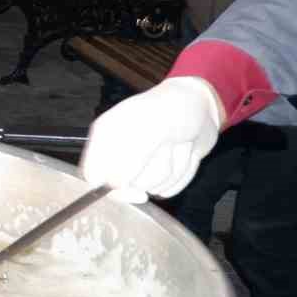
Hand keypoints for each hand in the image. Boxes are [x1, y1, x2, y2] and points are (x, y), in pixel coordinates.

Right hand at [80, 76, 223, 202]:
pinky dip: (183, 174)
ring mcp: (141, 164)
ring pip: (154, 187)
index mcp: (107, 135)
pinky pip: (170, 189)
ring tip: (177, 143)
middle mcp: (120, 152)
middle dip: (155, 170)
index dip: (113, 188)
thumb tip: (116, 183)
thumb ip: (132, 156)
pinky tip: (184, 153)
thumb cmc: (175, 107)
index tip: (137, 191)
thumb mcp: (152, 126)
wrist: (203, 105)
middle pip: (129, 185)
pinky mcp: (161, 172)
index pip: (94, 175)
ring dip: (173, 168)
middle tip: (166, 145)